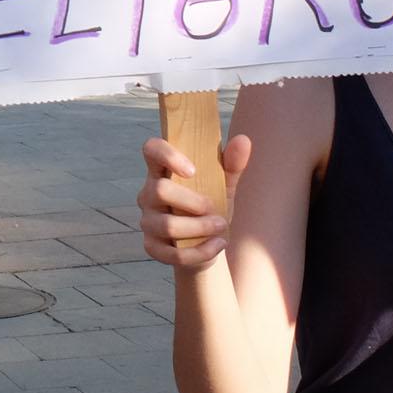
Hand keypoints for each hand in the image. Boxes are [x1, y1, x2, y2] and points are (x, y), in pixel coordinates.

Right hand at [136, 133, 251, 267]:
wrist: (208, 245)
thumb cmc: (212, 208)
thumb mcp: (224, 185)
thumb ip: (232, 164)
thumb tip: (243, 140)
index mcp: (163, 172)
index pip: (151, 150)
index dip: (166, 154)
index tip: (192, 170)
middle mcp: (148, 194)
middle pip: (159, 190)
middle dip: (194, 202)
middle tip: (217, 210)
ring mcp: (148, 221)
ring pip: (167, 226)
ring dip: (201, 228)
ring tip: (222, 228)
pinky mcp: (152, 247)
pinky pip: (173, 253)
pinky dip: (201, 252)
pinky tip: (217, 246)